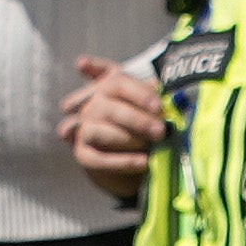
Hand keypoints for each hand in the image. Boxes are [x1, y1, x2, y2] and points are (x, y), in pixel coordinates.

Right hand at [55, 51, 173, 170]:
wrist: (128, 163)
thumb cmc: (141, 128)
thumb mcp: (148, 109)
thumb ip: (152, 98)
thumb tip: (163, 89)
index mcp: (107, 87)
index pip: (117, 82)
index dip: (139, 93)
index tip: (158, 106)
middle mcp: (90, 105)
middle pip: (108, 107)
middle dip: (137, 120)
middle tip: (160, 131)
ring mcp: (82, 130)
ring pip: (98, 131)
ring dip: (127, 139)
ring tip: (148, 145)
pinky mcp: (83, 155)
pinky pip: (98, 159)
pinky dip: (122, 162)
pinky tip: (143, 162)